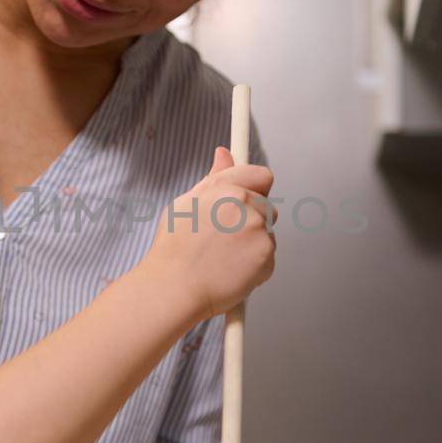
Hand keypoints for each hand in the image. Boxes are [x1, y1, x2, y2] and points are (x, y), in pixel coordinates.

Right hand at [141, 147, 275, 320]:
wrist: (174, 289)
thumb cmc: (173, 249)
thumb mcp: (186, 203)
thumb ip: (213, 178)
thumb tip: (224, 153)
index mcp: (227, 189)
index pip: (262, 175)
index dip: (254, 187)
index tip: (247, 197)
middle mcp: (247, 207)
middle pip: (266, 206)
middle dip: (251, 218)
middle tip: (222, 238)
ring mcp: (260, 234)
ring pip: (266, 232)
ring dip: (252, 241)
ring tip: (222, 257)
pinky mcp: (267, 259)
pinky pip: (267, 256)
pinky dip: (254, 264)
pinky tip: (229, 270)